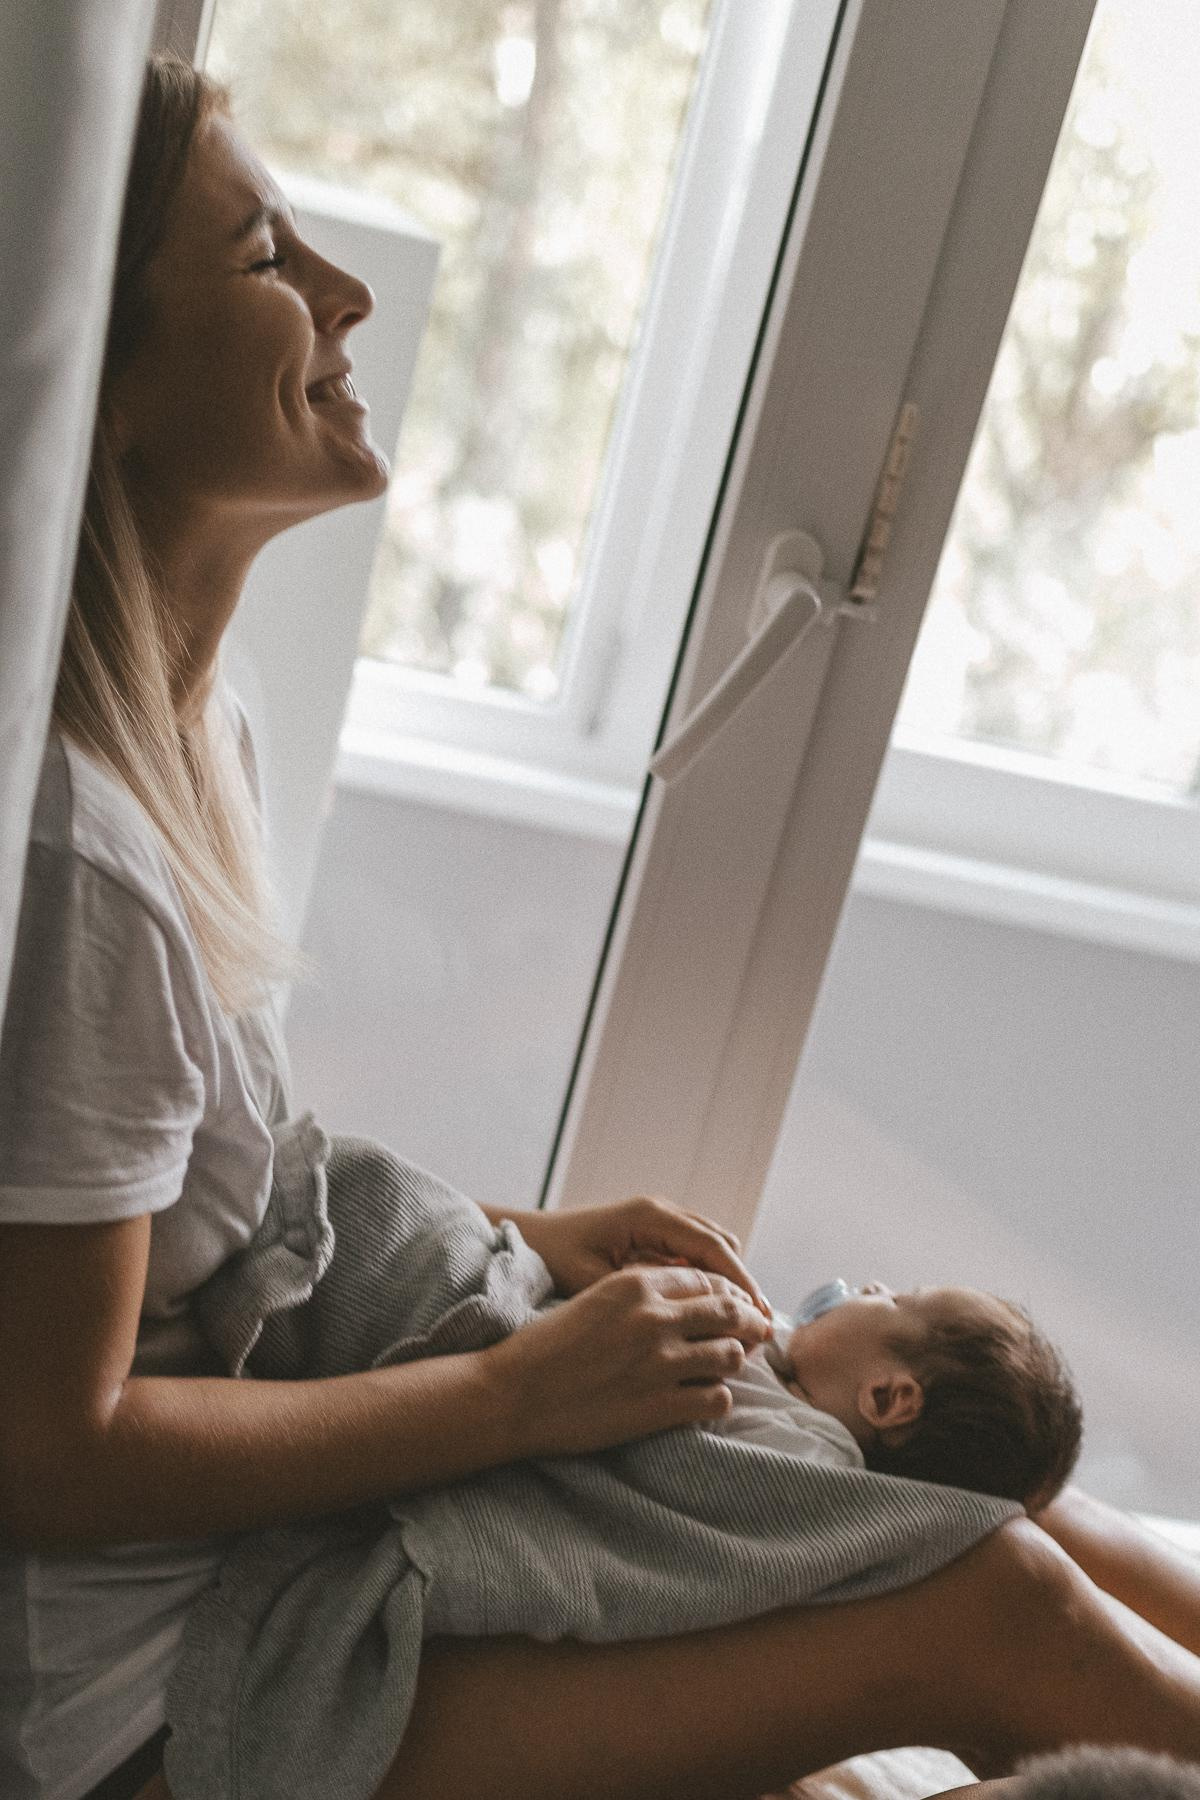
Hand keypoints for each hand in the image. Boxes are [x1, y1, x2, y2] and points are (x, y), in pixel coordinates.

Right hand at [489, 1262, 772, 1456]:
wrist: (512, 1395)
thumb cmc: (545, 1347)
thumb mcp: (592, 1299)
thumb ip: (638, 1296)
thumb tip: (680, 1304)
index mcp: (635, 1284)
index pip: (706, 1279)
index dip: (727, 1293)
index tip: (734, 1306)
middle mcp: (655, 1317)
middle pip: (729, 1311)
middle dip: (748, 1322)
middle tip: (756, 1334)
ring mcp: (661, 1363)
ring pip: (731, 1355)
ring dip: (733, 1361)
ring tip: (724, 1367)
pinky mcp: (661, 1406)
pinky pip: (717, 1399)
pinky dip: (717, 1399)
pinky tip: (704, 1399)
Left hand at [512, 1195, 772, 1319]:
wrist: (529, 1239)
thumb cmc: (555, 1258)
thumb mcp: (595, 1280)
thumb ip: (641, 1291)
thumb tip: (687, 1316)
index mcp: (648, 1217)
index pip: (711, 1246)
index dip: (740, 1282)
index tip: (760, 1315)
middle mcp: (658, 1212)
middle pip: (720, 1244)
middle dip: (742, 1283)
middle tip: (761, 1325)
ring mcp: (657, 1221)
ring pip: (711, 1247)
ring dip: (728, 1281)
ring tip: (743, 1323)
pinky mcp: (652, 1235)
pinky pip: (692, 1254)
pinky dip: (708, 1279)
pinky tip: (711, 1313)